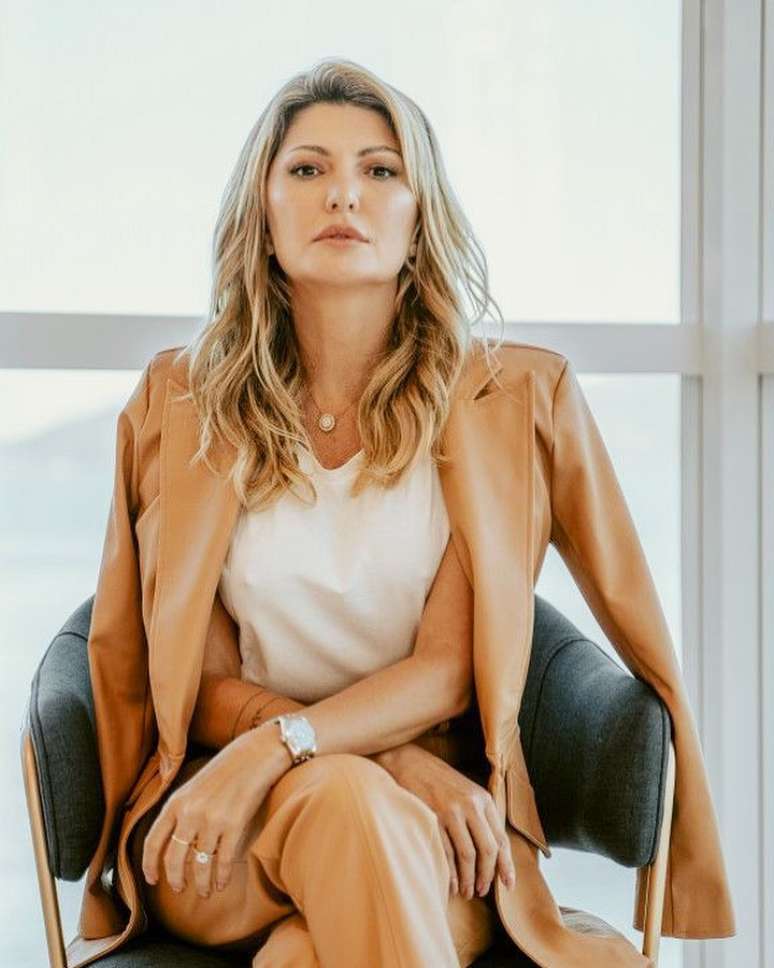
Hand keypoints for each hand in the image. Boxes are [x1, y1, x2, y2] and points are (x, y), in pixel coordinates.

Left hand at [141, 723, 288, 896]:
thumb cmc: (227, 769)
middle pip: (174, 859)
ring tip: (205, 891)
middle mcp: (190, 813)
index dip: (149, 865)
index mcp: (177, 802)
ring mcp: (212, 820)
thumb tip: (175, 842)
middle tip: (179, 889)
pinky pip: (224, 861)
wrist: (256, 754)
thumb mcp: (194, 786)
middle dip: (175, 880)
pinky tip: (222, 883)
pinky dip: (222, 877)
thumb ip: (182, 810)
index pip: (153, 841)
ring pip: (200, 865)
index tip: (152, 880)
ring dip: (201, 884)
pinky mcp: (235, 825)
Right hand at [381, 744, 515, 898]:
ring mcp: (450, 811)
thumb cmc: (439, 781)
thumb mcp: (467, 792)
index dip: (506, 865)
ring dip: (469, 879)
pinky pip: (446, 852)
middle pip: (488, 850)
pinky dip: (450, 873)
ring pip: (468, 855)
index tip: (508, 885)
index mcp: (483, 799)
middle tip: (482, 890)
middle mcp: (471, 805)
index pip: (501, 839)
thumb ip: (480, 816)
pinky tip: (451, 883)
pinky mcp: (431, 817)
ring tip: (467, 891)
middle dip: (487, 876)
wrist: (409, 762)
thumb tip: (493, 852)